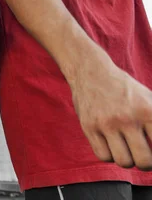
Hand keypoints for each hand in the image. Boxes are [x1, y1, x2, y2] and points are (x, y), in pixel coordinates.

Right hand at [71, 49, 151, 169]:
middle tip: (143, 156)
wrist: (91, 71)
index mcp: (148, 110)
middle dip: (146, 163)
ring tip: (126, 151)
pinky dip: (110, 155)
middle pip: (144, 161)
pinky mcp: (89, 127)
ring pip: (123, 161)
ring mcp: (106, 124)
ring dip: (128, 160)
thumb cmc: (124, 88)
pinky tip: (111, 145)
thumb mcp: (148, 98)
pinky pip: (103, 156)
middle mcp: (127, 118)